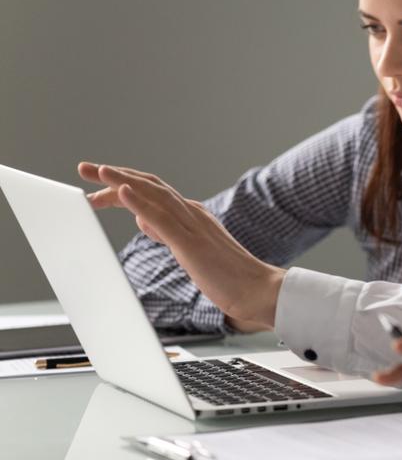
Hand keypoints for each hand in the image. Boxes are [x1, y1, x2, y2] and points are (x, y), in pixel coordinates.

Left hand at [78, 162, 283, 328]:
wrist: (258, 290)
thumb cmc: (230, 277)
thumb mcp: (191, 252)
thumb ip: (168, 234)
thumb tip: (144, 220)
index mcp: (193, 215)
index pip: (154, 192)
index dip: (125, 185)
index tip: (100, 188)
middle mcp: (192, 213)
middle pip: (149, 185)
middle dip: (115, 175)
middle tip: (84, 169)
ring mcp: (193, 225)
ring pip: (153, 194)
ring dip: (122, 179)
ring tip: (96, 170)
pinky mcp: (191, 242)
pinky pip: (161, 217)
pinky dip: (139, 202)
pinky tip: (121, 190)